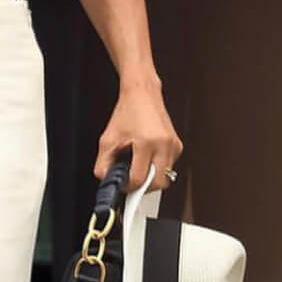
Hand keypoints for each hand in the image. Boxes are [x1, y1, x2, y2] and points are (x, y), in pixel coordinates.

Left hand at [94, 76, 181, 192]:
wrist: (142, 95)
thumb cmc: (127, 112)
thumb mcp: (107, 139)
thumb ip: (103, 163)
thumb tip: (106, 180)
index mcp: (147, 142)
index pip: (140, 178)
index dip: (128, 186)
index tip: (122, 186)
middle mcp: (164, 145)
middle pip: (158, 184)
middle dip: (143, 187)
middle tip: (130, 181)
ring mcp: (174, 145)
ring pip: (166, 177)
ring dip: (151, 178)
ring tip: (136, 166)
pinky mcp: (178, 146)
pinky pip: (169, 167)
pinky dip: (157, 168)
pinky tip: (146, 158)